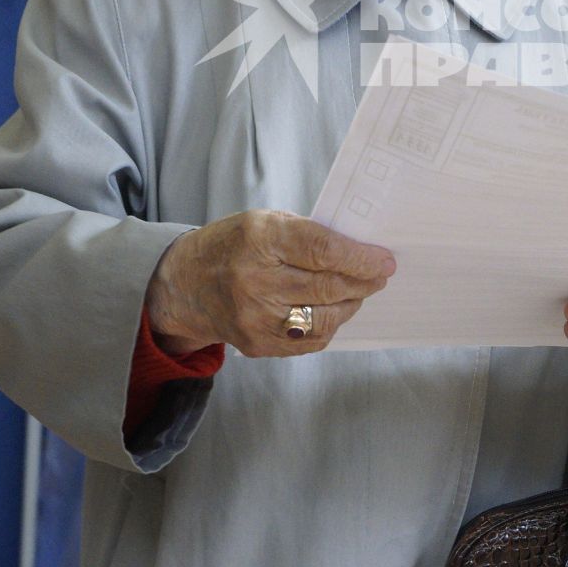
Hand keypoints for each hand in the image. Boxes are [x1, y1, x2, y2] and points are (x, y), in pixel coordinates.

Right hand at [144, 210, 394, 357]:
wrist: (183, 285)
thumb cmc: (232, 246)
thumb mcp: (264, 222)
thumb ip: (307, 235)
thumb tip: (359, 251)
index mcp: (260, 239)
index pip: (323, 250)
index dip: (360, 257)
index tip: (384, 260)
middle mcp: (256, 280)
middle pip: (328, 287)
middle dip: (363, 281)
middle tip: (379, 275)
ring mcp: (256, 317)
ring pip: (325, 318)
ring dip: (350, 304)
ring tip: (356, 291)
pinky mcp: (258, 344)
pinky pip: (310, 341)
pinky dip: (329, 326)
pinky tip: (331, 311)